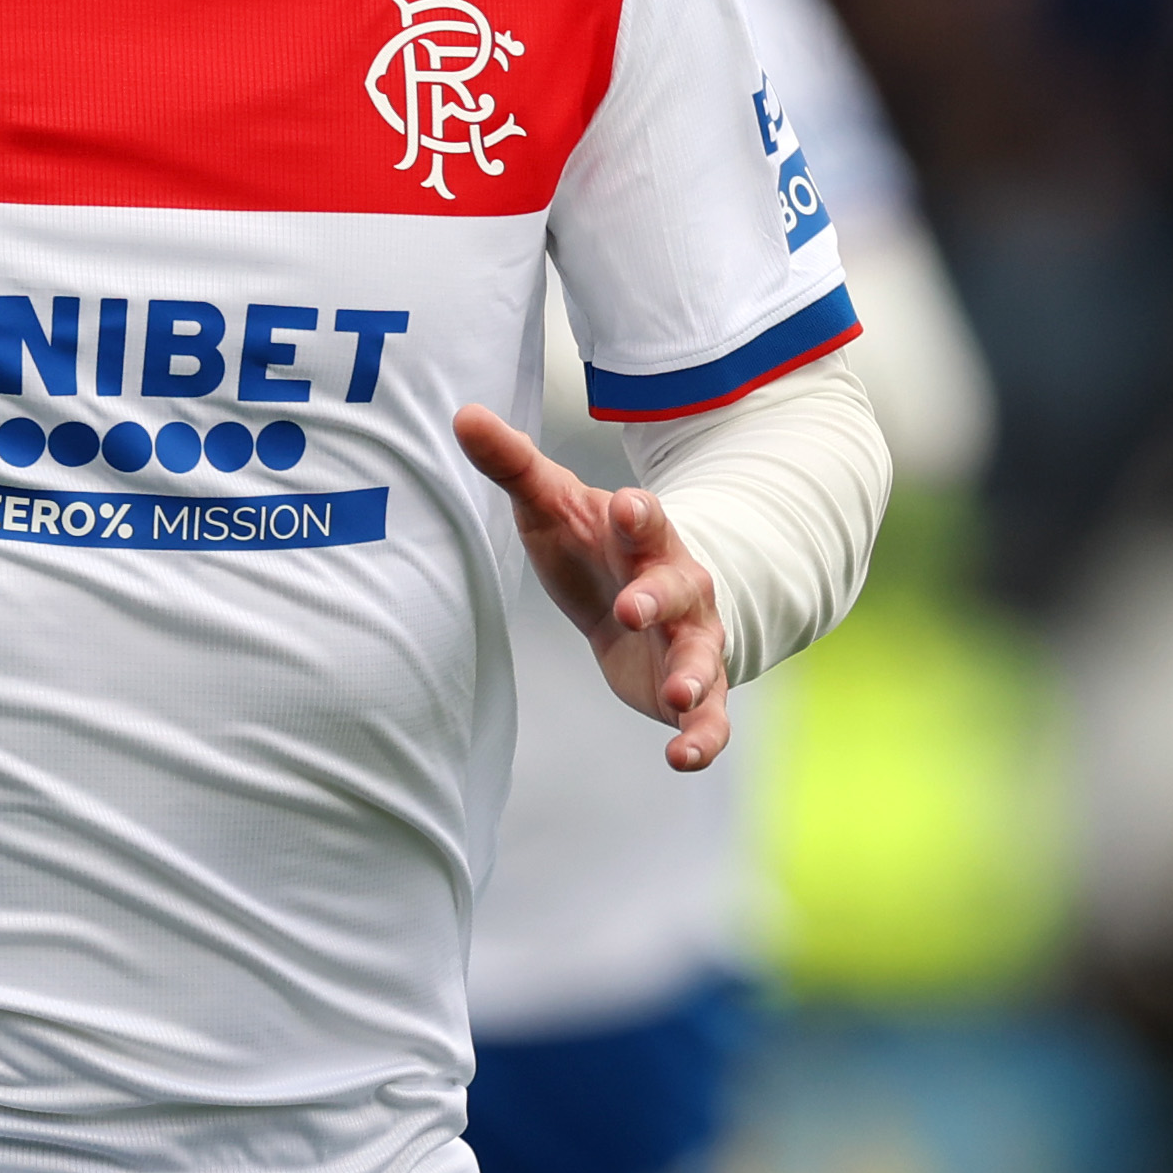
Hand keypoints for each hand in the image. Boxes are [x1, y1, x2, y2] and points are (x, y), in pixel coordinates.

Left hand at [454, 404, 731, 770]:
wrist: (636, 599)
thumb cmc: (591, 545)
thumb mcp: (551, 504)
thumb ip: (513, 464)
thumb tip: (463, 414)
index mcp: (643, 537)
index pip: (646, 519)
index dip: (639, 514)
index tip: (627, 507)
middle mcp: (679, 585)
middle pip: (677, 587)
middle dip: (658, 596)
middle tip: (632, 607)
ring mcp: (692, 638)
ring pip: (703, 657)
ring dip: (694, 676)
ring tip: (678, 697)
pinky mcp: (692, 687)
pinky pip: (709, 715)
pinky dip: (702, 737)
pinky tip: (682, 759)